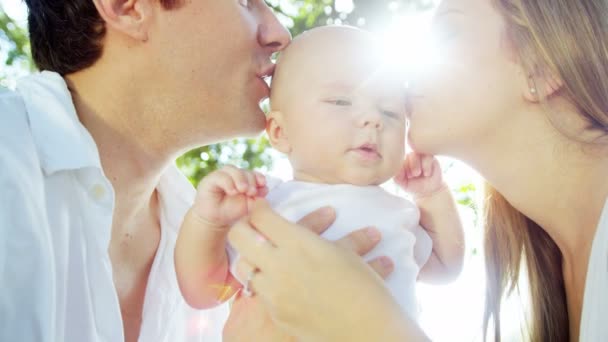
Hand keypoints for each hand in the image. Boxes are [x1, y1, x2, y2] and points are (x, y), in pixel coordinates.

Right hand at [192, 165, 267, 228]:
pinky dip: (228, 183)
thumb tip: (265, 188)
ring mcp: (219, 176)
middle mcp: (231, 175)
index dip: (258, 176)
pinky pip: (220, 176)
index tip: (263, 184)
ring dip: (240, 179)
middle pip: (243, 170)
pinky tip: (233, 192)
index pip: (251, 173)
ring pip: (231, 169)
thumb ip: (256, 196)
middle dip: (250, 180)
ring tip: (243, 190)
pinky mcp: (209, 180)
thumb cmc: (231, 212)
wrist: (214, 222)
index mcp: (241, 179)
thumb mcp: (247, 204)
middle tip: (252, 192)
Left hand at [227, 200, 426, 341]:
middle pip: (239, 236)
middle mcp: (279, 265)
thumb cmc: (364, 287)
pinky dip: (265, 283)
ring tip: (264, 254)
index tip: (264, 207)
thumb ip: (327, 237)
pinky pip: (258, 292)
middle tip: (255, 226)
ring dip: (251, 257)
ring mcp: (273, 292)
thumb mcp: (344, 252)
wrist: (368, 330)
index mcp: (298, 243)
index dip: (260, 208)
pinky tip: (278, 281)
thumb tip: (324, 213)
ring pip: (242, 266)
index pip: (260, 216)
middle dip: (244, 226)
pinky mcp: (275, 312)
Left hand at [394, 153, 445, 196]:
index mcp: (402, 162)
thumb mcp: (403, 184)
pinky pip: (428, 155)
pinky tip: (427, 174)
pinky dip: (427, 165)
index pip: (399, 158)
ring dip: (418, 164)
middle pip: (409, 155)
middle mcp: (410, 157)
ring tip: (419, 174)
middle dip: (412, 165)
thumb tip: (395, 170)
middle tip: (414, 175)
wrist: (428, 191)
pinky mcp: (430, 157)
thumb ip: (397, 177)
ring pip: (418, 153)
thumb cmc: (414, 186)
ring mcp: (421, 156)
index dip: (402, 166)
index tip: (406, 176)